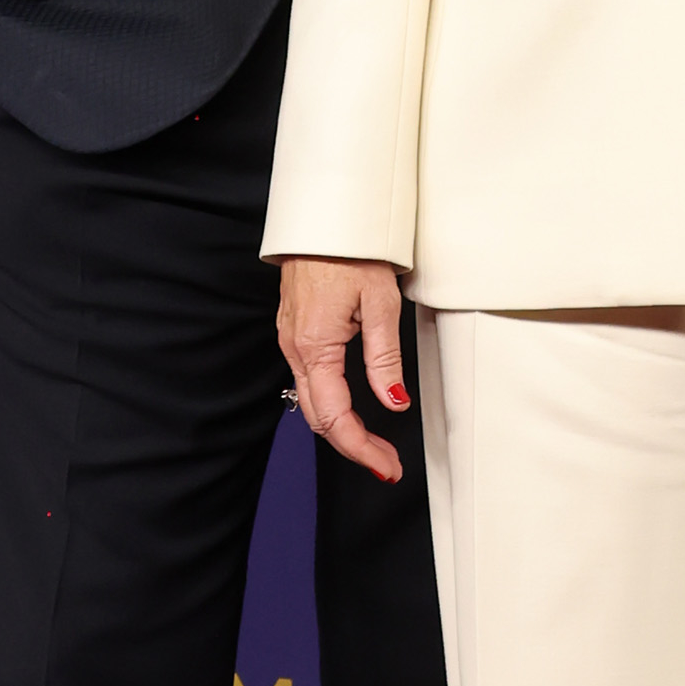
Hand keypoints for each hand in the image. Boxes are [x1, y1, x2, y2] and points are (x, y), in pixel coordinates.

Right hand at [277, 257, 412, 483]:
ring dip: (342, 429)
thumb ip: (385, 358)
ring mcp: (291, 340)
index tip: (387, 466)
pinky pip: (309, 380)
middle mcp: (296, 348)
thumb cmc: (351, 252)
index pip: (336, 417)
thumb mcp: (381, 304)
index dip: (362, 448)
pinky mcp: (295, 331)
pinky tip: (352, 410)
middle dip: (353, 447)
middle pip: (318, 418)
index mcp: (315, 346)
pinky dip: (330, 405)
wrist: (324, 219)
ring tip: (376, 444)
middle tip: (387, 463)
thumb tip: (393, 402)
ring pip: (311, 401)